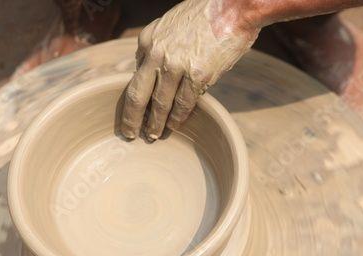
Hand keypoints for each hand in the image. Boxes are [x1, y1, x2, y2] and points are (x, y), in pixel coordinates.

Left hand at [121, 0, 260, 139]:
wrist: (233, 7)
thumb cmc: (203, 16)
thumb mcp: (168, 25)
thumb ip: (156, 47)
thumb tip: (147, 70)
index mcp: (148, 41)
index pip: (135, 77)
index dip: (131, 99)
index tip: (131, 113)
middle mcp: (157, 54)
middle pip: (138, 95)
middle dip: (132, 118)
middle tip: (129, 134)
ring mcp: (176, 65)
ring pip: (160, 104)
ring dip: (155, 124)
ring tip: (153, 135)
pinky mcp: (198, 75)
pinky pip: (183, 103)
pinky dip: (177, 118)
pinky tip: (173, 126)